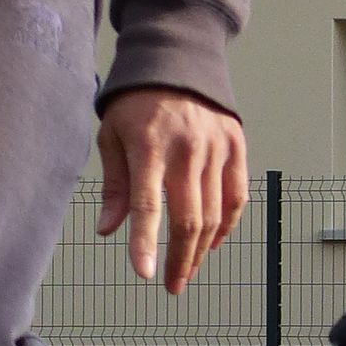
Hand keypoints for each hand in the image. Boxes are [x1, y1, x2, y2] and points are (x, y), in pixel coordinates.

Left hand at [96, 89, 248, 293]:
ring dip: (202, 250)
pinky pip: (237, 197)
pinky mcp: (236, 147)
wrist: (178, 59)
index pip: (147, 205)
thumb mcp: (112, 135)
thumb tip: (108, 229)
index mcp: (149, 146)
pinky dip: (227, 225)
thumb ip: (115, 184)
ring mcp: (216, 149)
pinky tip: (213, 243)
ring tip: (188, 271)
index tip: (144, 274)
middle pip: (188, 219)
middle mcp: (186, 150)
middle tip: (171, 286)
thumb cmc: (135, 101)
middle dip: (180, 260)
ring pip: (214, 214)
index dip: (145, 242)